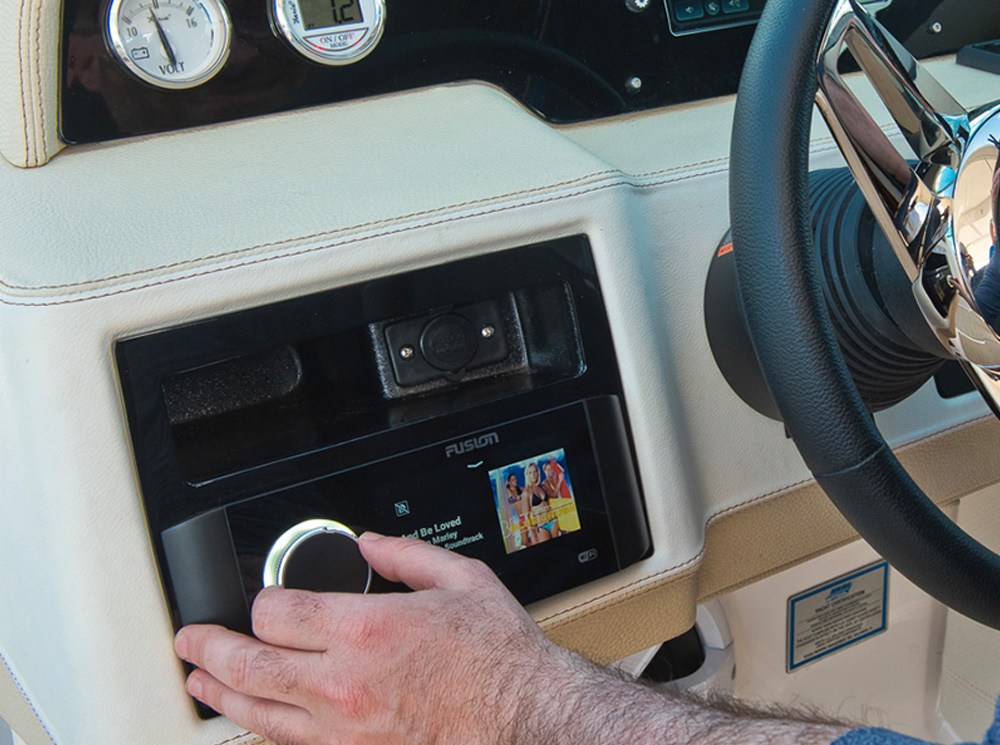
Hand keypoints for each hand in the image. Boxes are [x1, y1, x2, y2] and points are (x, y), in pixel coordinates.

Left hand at [174, 533, 587, 744]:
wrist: (526, 719)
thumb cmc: (499, 658)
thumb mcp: (462, 580)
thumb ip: (406, 554)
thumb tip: (370, 545)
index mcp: (366, 629)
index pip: (277, 612)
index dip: (261, 601)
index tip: (264, 599)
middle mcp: (343, 682)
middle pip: (250, 664)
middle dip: (209, 649)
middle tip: (191, 639)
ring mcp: (344, 728)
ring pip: (258, 712)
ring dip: (219, 694)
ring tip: (197, 682)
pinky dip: (261, 729)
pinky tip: (251, 720)